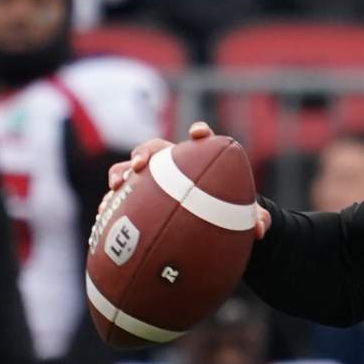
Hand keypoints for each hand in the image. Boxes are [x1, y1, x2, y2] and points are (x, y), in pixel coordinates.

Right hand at [101, 121, 270, 238]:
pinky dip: (111, 202)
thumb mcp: (244, 217)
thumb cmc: (228, 212)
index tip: (199, 133)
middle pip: (154, 149)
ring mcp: (151, 180)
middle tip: (141, 164)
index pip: (200, 140)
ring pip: (130, 169)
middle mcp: (171, 165)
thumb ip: (255, 219)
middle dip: (145, 152)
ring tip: (117, 185)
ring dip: (121, 173)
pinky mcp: (137, 198)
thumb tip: (260, 230)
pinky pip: (119, 197)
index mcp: (199, 161)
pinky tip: (104, 214)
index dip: (199, 133)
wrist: (209, 225)